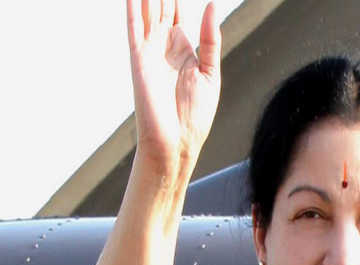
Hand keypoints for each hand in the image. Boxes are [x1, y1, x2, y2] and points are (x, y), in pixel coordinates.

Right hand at [127, 0, 220, 181]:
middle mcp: (167, 44)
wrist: (177, 141)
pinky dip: (133, 5)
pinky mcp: (138, 57)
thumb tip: (211, 4)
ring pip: (149, 8)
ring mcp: (151, 49)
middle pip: (165, 2)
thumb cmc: (195, 114)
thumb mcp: (210, 73)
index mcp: (186, 48)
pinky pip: (133, 24)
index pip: (183, 9)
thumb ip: (209, 39)